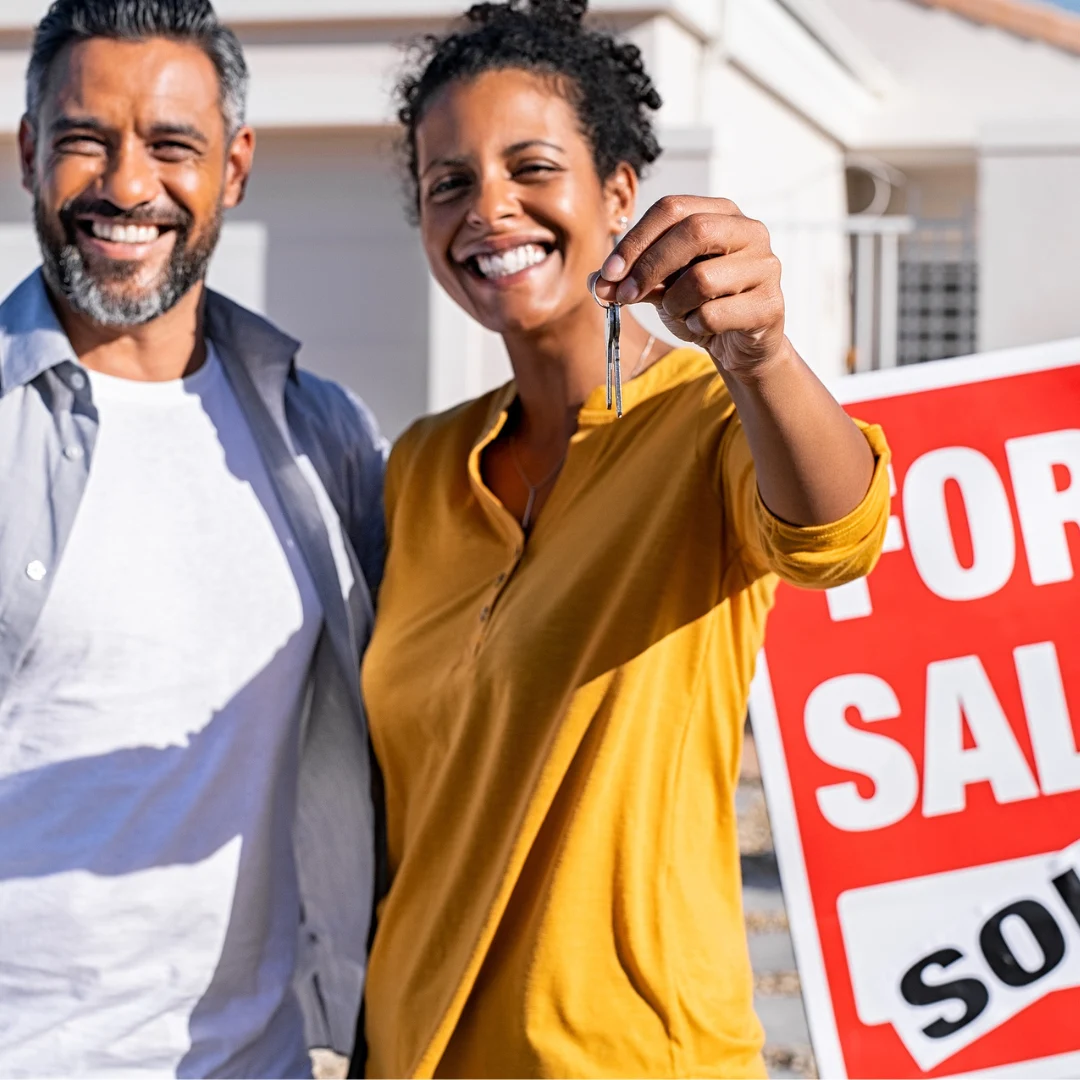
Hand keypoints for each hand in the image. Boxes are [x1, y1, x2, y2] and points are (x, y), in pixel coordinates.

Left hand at [592, 196, 786, 378]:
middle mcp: (750, 231)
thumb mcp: (660, 287)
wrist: (737, 346)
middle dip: (649, 266)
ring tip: (678, 313)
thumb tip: (596, 281)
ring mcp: (766, 267)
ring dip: (674, 304)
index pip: (672, 209)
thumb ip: (630, 278)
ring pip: (702, 279)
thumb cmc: (700, 306)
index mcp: (721, 214)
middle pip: (693, 232)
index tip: (608, 272)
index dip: (635, 240)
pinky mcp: (770, 305)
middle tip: (623, 295)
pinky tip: (700, 328)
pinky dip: (695, 326)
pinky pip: (715, 315)